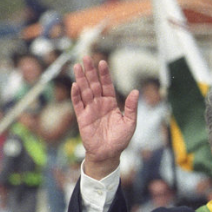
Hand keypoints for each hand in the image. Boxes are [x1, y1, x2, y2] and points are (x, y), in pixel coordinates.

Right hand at [71, 57, 138, 179]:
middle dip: (90, 71)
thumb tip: (135, 91)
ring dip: (81, 78)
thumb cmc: (120, 139)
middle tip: (86, 57)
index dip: (104, 74)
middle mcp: (99, 104)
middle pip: (93, 84)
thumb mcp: (130, 123)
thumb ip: (131, 107)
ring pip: (84, 91)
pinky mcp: (82, 118)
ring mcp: (90, 110)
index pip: (107, 85)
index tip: (102, 62)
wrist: (108, 154)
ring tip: (77, 66)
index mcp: (111, 103)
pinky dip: (76, 95)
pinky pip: (78, 104)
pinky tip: (75, 84)